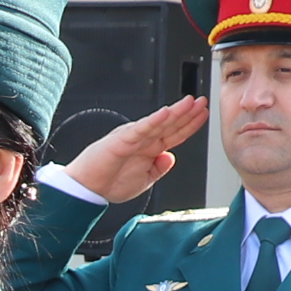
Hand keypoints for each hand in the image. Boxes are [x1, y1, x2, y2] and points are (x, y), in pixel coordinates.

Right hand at [60, 95, 208, 203]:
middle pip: (170, 124)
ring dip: (175, 112)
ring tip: (190, 103)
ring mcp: (133, 137)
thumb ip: (158, 169)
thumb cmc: (109, 184)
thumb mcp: (144, 181)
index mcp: (149, 149)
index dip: (190, 124)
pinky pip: (141, 129)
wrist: (87, 190)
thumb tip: (171, 157)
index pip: (174, 133)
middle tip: (202, 101)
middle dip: (187, 112)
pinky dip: (154, 120)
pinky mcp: (121, 139)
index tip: (203, 114)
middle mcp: (143, 140)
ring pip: (158, 122)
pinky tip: (166, 113)